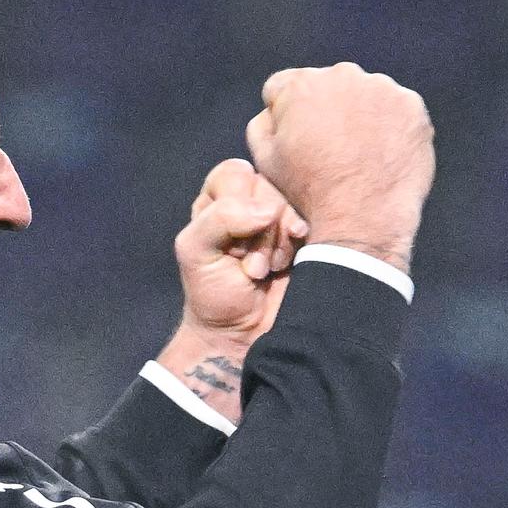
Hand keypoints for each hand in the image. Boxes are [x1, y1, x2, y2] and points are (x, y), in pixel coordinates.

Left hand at [172, 157, 305, 341]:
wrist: (245, 334)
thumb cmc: (213, 292)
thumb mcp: (195, 251)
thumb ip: (219, 217)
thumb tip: (267, 208)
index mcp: (219, 198)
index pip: (235, 173)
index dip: (236, 205)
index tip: (229, 244)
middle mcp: (252, 200)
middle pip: (268, 186)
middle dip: (258, 231)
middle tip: (250, 266)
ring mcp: (282, 217)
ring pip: (291, 204)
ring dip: (277, 242)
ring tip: (266, 270)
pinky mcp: (306, 234)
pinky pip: (313, 220)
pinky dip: (297, 244)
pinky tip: (287, 264)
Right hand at [245, 62, 433, 271]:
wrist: (362, 219)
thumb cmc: (310, 192)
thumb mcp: (265, 161)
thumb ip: (262, 124)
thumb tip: (273, 111)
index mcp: (300, 85)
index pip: (284, 87)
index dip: (286, 115)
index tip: (297, 138)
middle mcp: (343, 75)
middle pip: (327, 85)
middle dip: (325, 109)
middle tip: (330, 148)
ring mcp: (382, 88)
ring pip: (364, 95)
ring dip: (359, 115)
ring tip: (358, 154)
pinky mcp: (412, 106)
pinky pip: (396, 109)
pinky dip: (390, 126)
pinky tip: (381, 154)